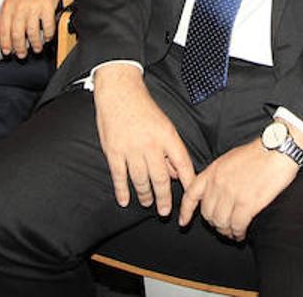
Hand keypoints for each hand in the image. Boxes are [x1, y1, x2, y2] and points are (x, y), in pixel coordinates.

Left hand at [0, 0, 63, 57]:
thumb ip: (10, 12)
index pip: (4, 29)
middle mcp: (20, 7)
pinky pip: (47, 27)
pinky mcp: (47, 7)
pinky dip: (47, 35)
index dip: (5, 43)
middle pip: (17, 34)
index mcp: (9, 5)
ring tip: (36, 48)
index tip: (7, 51)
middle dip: (19, 48)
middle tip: (21, 54)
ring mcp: (34, 7)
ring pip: (32, 33)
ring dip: (34, 44)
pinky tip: (47, 37)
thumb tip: (8, 32)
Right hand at [92, 64, 195, 216]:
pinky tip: (124, 200)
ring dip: (144, 195)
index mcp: (167, 136)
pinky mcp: (113, 151)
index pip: (183, 164)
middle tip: (165, 211)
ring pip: (140, 180)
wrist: (119, 91)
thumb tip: (176, 174)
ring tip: (147, 204)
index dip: (188, 184)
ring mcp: (130, 149)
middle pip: (160, 178)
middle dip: (163, 198)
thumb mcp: (165, 125)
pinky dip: (122, 190)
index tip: (189, 200)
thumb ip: (171, 149)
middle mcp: (151, 145)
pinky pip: (119, 176)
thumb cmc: (144, 108)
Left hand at [178, 138, 301, 239]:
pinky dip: (238, 233)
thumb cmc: (258, 153)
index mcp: (212, 171)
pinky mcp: (247, 203)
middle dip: (214, 223)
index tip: (183, 222)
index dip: (185, 211)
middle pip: (207, 214)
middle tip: (223, 227)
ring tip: (233, 232)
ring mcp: (232, 194)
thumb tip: (215, 192)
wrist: (277, 149)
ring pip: (221, 223)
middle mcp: (218, 184)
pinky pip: (236, 226)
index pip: (191, 195)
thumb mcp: (229, 159)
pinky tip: (242, 233)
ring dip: (226, 231)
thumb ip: (218, 176)